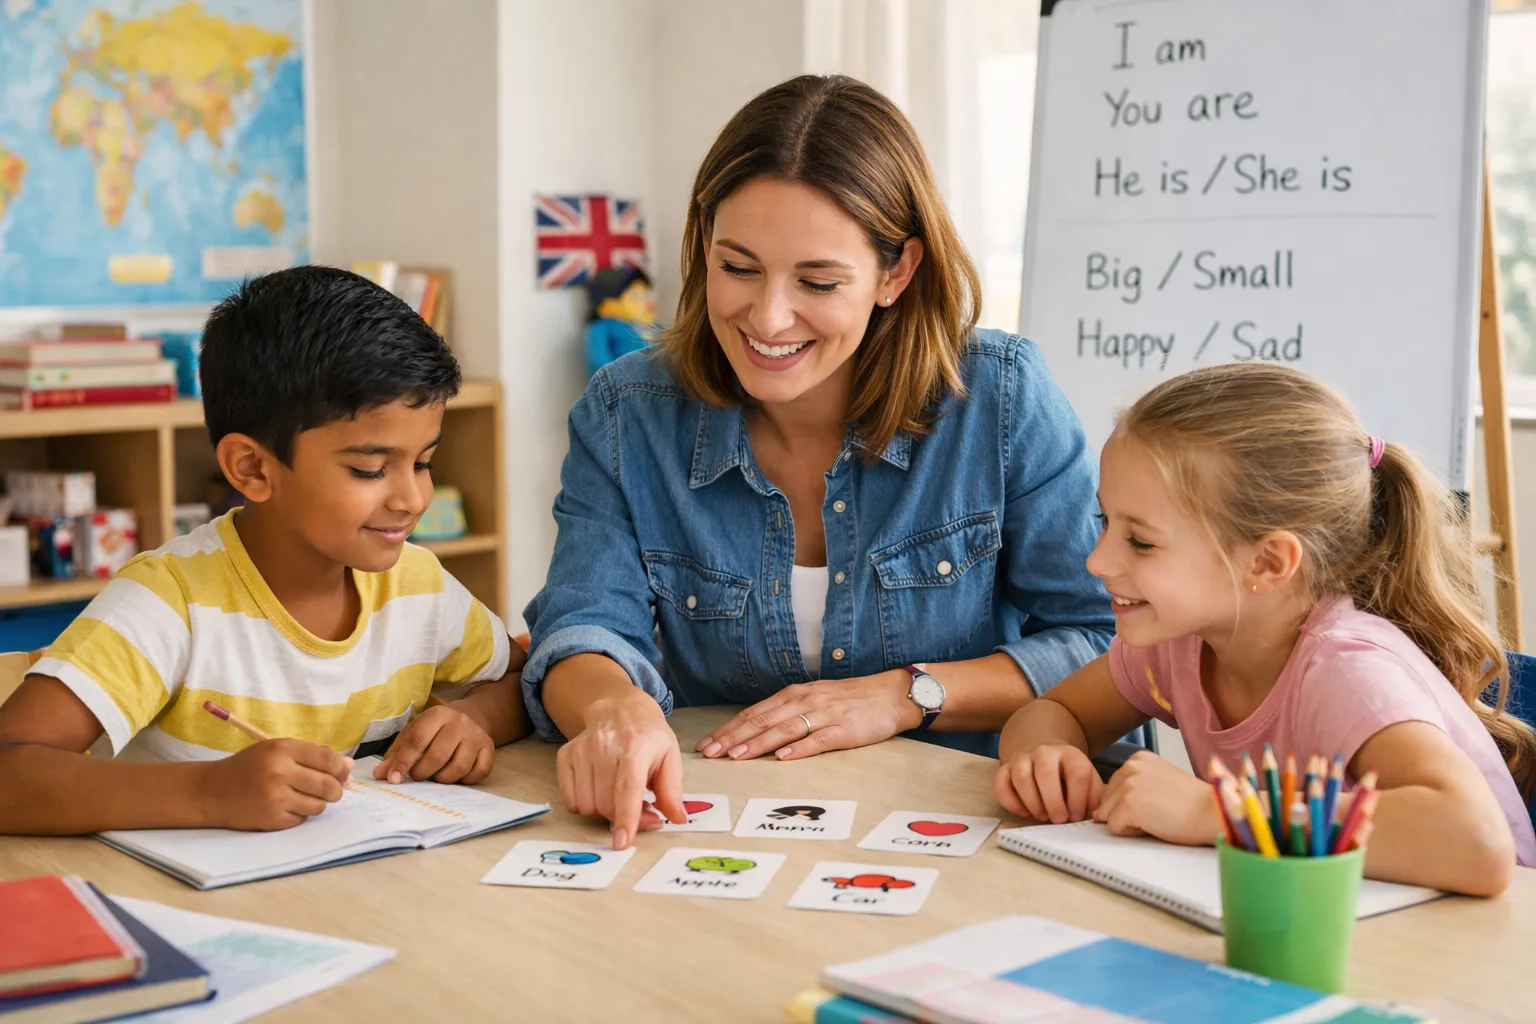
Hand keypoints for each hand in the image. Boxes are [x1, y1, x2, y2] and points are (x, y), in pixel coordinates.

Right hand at [201, 738, 353, 830]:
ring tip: (301, 796)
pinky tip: (285, 806)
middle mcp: (279, 772)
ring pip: (319, 805)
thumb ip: (313, 756)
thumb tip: (349, 768)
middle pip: (329, 785)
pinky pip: (302, 818)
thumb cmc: (249, 767)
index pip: (327, 759)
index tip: (343, 773)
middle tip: (331, 790)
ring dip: (317, 803)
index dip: (341, 768)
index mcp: (282, 749)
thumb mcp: (277, 751)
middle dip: (336, 790)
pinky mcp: (272, 819)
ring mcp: (275, 798)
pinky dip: (300, 814)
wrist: (210, 792)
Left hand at [375, 705, 494, 784]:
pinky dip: (465, 780)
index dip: (403, 762)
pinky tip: (457, 775)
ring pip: (458, 768)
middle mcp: (459, 723)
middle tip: (417, 776)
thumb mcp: (413, 733)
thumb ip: (396, 753)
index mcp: (437, 715)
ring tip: (436, 775)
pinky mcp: (490, 749)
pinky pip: (478, 773)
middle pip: (437, 756)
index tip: (394, 779)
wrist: (470, 718)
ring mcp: (477, 736)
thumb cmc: (434, 730)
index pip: (417, 740)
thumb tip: (381, 775)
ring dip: (443, 779)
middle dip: (422, 773)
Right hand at [558, 690, 686, 849]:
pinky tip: (600, 790)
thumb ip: (672, 790)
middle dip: (622, 818)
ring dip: (604, 811)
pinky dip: (585, 804)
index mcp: (636, 746)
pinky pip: (570, 800)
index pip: (627, 787)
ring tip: (620, 796)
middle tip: (641, 809)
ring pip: (587, 805)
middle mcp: (604, 746)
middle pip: (606, 803)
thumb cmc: (648, 737)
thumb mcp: (670, 757)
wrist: (619, 709)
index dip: (626, 817)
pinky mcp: (566, 755)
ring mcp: (582, 750)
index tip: (622, 842)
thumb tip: (677, 818)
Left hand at [695, 673, 917, 761]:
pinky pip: (819, 739)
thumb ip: (787, 712)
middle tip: (709, 753)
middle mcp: (805, 701)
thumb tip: (756, 729)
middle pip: (762, 720)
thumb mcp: (813, 699)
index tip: (706, 743)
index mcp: (794, 695)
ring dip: (758, 743)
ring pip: (784, 729)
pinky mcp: (844, 730)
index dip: (729, 728)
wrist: (890, 694)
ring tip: (736, 756)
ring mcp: (824, 715)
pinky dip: (800, 748)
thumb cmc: (849, 700)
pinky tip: (783, 757)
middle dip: (732, 738)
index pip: (754, 713)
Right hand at [994, 744, 1102, 822]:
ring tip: (1042, 817)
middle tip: (1059, 820)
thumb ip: (1093, 796)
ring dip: (1032, 802)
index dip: (1078, 798)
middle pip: (1045, 771)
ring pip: (1021, 776)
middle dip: (1053, 801)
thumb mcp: (1088, 781)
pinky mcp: (1005, 768)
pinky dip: (1010, 802)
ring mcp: (1022, 758)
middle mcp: (1045, 752)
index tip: (1076, 816)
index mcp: (1070, 754)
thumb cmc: (1070, 777)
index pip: (1077, 772)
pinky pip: (1000, 783)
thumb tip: (1094, 815)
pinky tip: (1024, 813)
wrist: (1046, 756)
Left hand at [1093, 751, 1220, 844]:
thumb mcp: (1157, 782)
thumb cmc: (1191, 804)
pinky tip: (1154, 824)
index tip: (1159, 802)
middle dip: (1126, 813)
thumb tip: (1098, 811)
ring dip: (1128, 823)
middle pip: (1106, 801)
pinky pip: (1114, 828)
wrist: (1212, 813)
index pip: (1113, 788)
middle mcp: (1130, 767)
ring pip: (1107, 815)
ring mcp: (1128, 786)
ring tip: (1157, 817)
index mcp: (1137, 759)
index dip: (1131, 803)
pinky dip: (1131, 832)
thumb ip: (1130, 788)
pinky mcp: (1128, 806)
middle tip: (1159, 811)